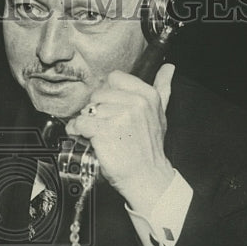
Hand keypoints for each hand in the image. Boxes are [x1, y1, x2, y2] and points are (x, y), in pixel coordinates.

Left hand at [64, 63, 175, 216]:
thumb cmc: (150, 148)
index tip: (112, 108)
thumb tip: (168, 68)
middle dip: (96, 110)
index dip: (108, 93)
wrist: (147, 177)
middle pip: (98, 94)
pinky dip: (78, 132)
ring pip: (88, 109)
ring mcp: (119, 117)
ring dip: (87, 123)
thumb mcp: (160, 114)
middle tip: (106, 126)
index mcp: (147, 95)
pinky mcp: (103, 131)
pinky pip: (80, 123)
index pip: (114, 78)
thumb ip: (163, 87)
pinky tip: (88, 138)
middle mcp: (135, 103)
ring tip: (99, 135)